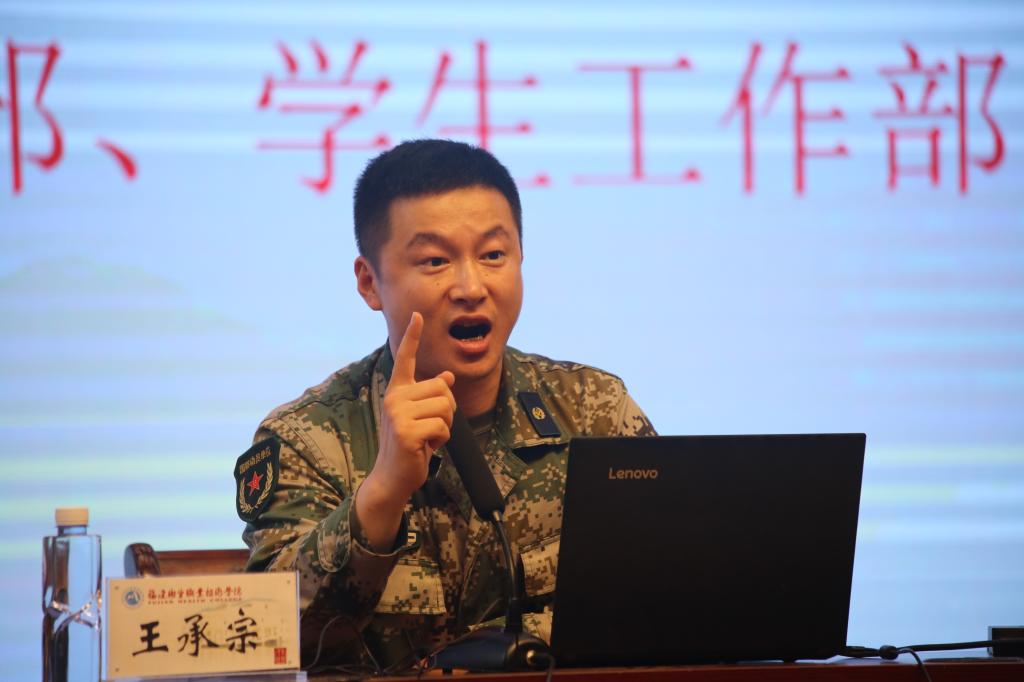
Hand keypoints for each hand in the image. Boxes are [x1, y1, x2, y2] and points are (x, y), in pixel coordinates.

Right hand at [355, 312, 454, 549]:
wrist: (393, 477)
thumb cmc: (410, 446)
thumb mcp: (421, 417)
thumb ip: (430, 396)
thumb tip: (447, 376)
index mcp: (398, 391)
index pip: (405, 358)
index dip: (412, 336)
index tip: (418, 314)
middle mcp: (395, 398)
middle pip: (442, 388)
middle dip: (448, 410)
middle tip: (431, 428)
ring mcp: (398, 414)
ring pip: (445, 406)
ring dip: (446, 426)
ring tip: (428, 438)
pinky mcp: (406, 431)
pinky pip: (442, 426)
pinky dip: (441, 440)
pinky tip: (426, 447)